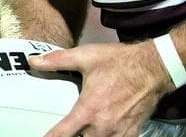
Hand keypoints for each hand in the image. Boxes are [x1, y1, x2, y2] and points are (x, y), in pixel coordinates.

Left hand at [29, 41, 173, 136]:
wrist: (152, 68)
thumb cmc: (118, 63)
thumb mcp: (86, 56)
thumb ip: (57, 60)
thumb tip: (33, 61)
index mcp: (88, 110)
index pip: (62, 134)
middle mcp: (102, 127)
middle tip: (66, 131)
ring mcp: (118, 133)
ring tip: (82, 132)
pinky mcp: (131, 134)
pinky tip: (101, 133)